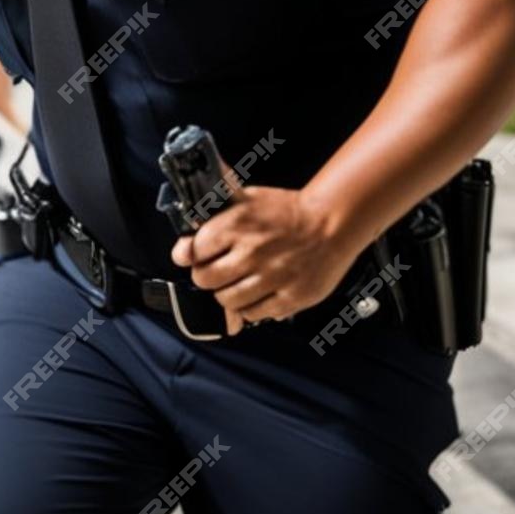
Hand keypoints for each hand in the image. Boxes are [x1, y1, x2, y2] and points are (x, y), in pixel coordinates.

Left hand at [170, 186, 359, 335]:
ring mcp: (273, 277)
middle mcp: (252, 252)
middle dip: (207, 277)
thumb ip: (211, 217)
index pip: (194, 252)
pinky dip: (251, 308)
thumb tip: (180, 250)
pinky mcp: (292, 297)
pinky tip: (258, 294)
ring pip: (227, 301)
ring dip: (227, 296)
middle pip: (205, 280)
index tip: (201, 257)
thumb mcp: (246, 199)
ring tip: (238, 284)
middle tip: (218, 273)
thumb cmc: (285, 211)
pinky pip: (255, 314)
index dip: (194, 256)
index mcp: (237, 225)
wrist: (333, 221)